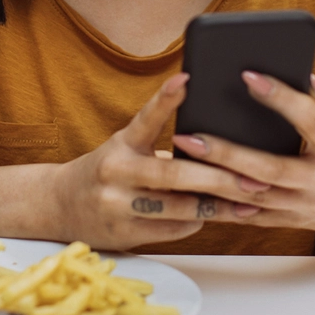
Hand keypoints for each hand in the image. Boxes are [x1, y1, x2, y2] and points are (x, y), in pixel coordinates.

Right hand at [48, 73, 261, 249]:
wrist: (59, 205)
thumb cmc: (106, 170)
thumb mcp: (124, 147)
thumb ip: (158, 145)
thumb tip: (211, 146)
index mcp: (119, 145)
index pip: (145, 119)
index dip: (166, 99)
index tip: (186, 79)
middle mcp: (116, 173)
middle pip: (174, 175)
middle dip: (219, 178)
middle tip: (254, 177)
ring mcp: (119, 206)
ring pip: (180, 209)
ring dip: (218, 206)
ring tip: (248, 202)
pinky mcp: (125, 234)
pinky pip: (173, 230)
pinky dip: (195, 222)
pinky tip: (212, 215)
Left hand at [172, 73, 314, 232]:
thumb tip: (297, 72)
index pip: (308, 119)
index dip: (279, 97)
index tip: (248, 76)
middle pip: (269, 169)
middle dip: (227, 153)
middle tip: (189, 136)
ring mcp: (307, 207)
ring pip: (255, 197)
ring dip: (215, 181)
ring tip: (181, 162)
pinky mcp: (293, 221)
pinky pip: (253, 216)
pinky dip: (224, 205)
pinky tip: (195, 191)